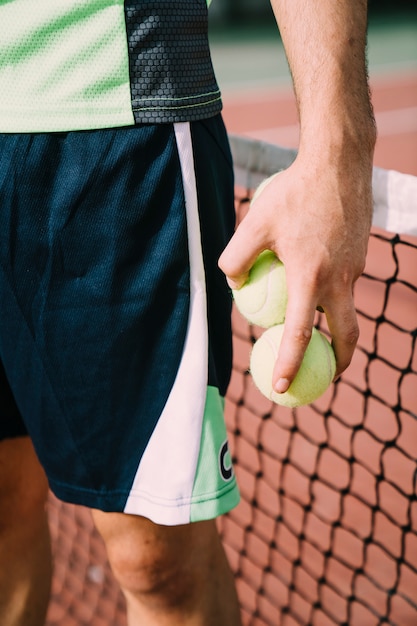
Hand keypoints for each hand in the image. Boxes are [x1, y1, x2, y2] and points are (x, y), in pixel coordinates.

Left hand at [218, 151, 372, 392]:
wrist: (338, 163)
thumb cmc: (293, 193)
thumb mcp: (254, 223)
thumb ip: (236, 257)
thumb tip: (234, 285)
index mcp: (312, 277)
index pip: (302, 333)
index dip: (291, 364)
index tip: (281, 387)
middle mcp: (340, 278)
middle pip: (346, 335)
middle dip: (339, 362)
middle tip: (325, 374)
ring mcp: (355, 267)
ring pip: (348, 308)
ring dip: (337, 329)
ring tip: (320, 335)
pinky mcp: (360, 254)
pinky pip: (347, 284)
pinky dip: (334, 296)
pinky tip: (316, 282)